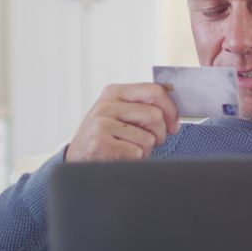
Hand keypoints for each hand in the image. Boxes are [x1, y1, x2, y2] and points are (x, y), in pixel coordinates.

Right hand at [65, 83, 179, 162]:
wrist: (77, 160)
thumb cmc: (106, 138)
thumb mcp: (121, 116)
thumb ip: (143, 108)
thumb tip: (174, 113)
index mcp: (115, 92)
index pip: (154, 91)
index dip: (171, 109)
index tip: (174, 125)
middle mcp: (106, 105)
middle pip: (155, 115)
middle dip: (160, 134)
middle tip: (153, 143)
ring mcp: (101, 123)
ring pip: (147, 138)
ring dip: (145, 150)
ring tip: (130, 150)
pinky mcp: (100, 143)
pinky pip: (136, 152)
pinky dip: (134, 160)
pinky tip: (121, 157)